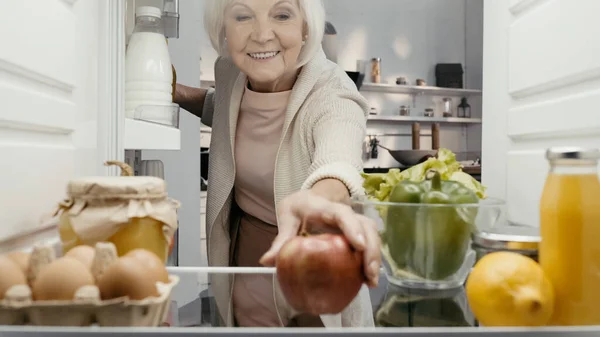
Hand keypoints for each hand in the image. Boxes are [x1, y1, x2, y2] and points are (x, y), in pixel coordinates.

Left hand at [259, 190, 380, 286]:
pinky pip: (370, 243)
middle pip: (365, 225)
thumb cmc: (299, 207)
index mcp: (325, 207)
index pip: (342, 214)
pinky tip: (368, 280)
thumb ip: (281, 240)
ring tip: (371, 281)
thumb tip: (266, 261)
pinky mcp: (358, 231)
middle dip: (371, 249)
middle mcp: (345, 212)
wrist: (309, 197)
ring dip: (375, 257)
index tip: (358, 245)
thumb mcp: (287, 218)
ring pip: (372, 234)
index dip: (352, 227)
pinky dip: (372, 260)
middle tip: (369, 272)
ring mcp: (354, 221)